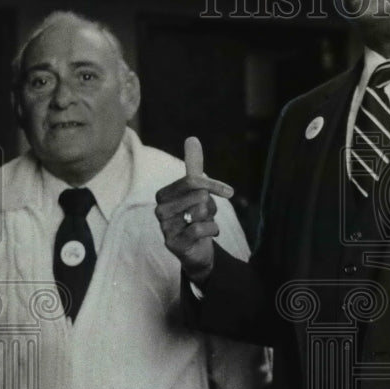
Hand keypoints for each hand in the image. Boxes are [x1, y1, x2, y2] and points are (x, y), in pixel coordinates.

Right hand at [155, 137, 234, 284]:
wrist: (197, 249)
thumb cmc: (196, 216)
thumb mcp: (198, 191)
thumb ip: (194, 166)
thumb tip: (192, 139)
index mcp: (163, 194)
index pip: (193, 181)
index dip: (214, 186)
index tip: (229, 192)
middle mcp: (160, 209)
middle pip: (199, 196)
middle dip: (211, 206)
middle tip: (205, 216)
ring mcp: (164, 227)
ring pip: (201, 212)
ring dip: (211, 219)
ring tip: (202, 224)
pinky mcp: (173, 243)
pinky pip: (201, 229)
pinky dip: (212, 231)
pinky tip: (208, 235)